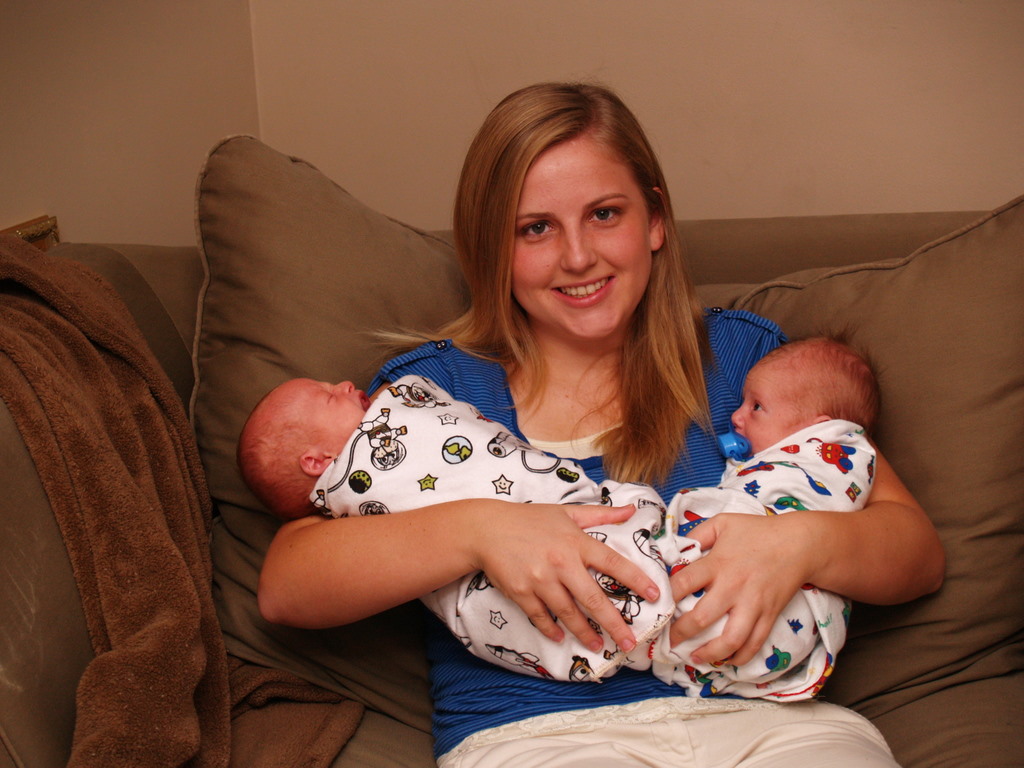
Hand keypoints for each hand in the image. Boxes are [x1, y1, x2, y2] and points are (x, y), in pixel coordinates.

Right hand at [471, 502, 660, 654]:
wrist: (487, 529)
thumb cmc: (529, 519)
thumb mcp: (567, 512)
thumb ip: (601, 514)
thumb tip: (631, 510)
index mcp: (576, 542)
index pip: (613, 563)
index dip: (636, 579)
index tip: (655, 595)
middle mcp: (561, 563)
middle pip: (593, 599)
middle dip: (614, 624)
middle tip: (630, 643)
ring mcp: (540, 580)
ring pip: (569, 613)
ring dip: (585, 633)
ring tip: (599, 647)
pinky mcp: (521, 592)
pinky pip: (541, 617)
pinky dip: (552, 629)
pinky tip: (562, 637)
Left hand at [667, 512, 815, 665]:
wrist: (800, 544)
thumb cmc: (758, 531)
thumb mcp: (723, 523)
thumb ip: (697, 534)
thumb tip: (674, 547)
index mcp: (718, 563)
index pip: (684, 583)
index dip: (666, 597)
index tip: (655, 607)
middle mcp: (733, 587)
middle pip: (702, 618)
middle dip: (680, 633)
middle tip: (668, 641)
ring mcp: (753, 605)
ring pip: (730, 639)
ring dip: (710, 653)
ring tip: (694, 658)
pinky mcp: (769, 615)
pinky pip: (754, 643)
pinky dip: (740, 657)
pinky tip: (726, 660)